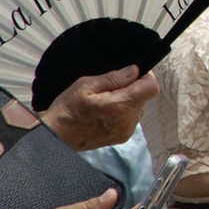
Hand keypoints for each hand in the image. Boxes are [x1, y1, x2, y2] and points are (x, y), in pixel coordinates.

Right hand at [40, 66, 157, 151]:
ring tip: (105, 100)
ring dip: (127, 101)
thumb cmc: (69, 109)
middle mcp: (128, 121)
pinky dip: (122, 112)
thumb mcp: (87, 85)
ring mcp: (126, 131)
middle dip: (132, 89)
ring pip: (138, 108)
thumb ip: (114, 78)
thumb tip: (135, 71)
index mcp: (121, 106)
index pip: (151, 88)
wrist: (57, 136)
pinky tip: (105, 112)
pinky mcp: (122, 137)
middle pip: (144, 97)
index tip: (133, 73)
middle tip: (110, 88)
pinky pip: (130, 118)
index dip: (145, 77)